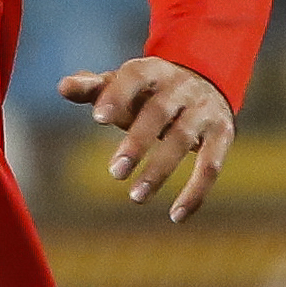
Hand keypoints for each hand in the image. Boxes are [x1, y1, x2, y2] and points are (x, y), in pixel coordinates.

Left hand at [58, 57, 236, 221]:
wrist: (204, 85)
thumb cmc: (147, 93)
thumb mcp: (121, 86)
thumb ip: (92, 88)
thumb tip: (63, 87)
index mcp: (152, 71)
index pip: (134, 76)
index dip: (117, 95)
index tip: (97, 118)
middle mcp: (181, 87)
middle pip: (159, 112)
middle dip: (137, 142)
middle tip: (115, 172)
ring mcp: (204, 110)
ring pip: (183, 140)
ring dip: (160, 170)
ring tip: (136, 197)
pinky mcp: (222, 133)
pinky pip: (211, 165)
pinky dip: (195, 192)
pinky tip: (176, 216)